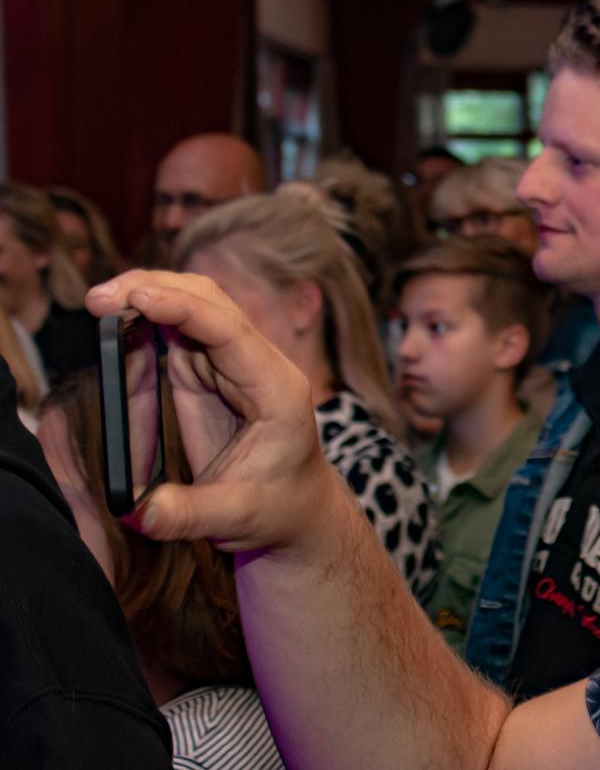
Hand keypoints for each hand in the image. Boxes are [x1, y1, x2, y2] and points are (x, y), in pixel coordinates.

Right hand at [85, 270, 339, 553]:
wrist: (296, 510)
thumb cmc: (278, 508)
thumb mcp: (239, 517)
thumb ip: (189, 513)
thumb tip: (138, 511)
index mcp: (276, 388)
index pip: (230, 330)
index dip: (183, 309)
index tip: (136, 298)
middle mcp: (258, 364)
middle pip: (210, 302)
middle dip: (155, 289)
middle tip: (97, 298)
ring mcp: (231, 364)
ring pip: (194, 306)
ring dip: (148, 295)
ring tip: (97, 303)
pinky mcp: (208, 373)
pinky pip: (178, 330)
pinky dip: (146, 317)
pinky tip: (113, 321)